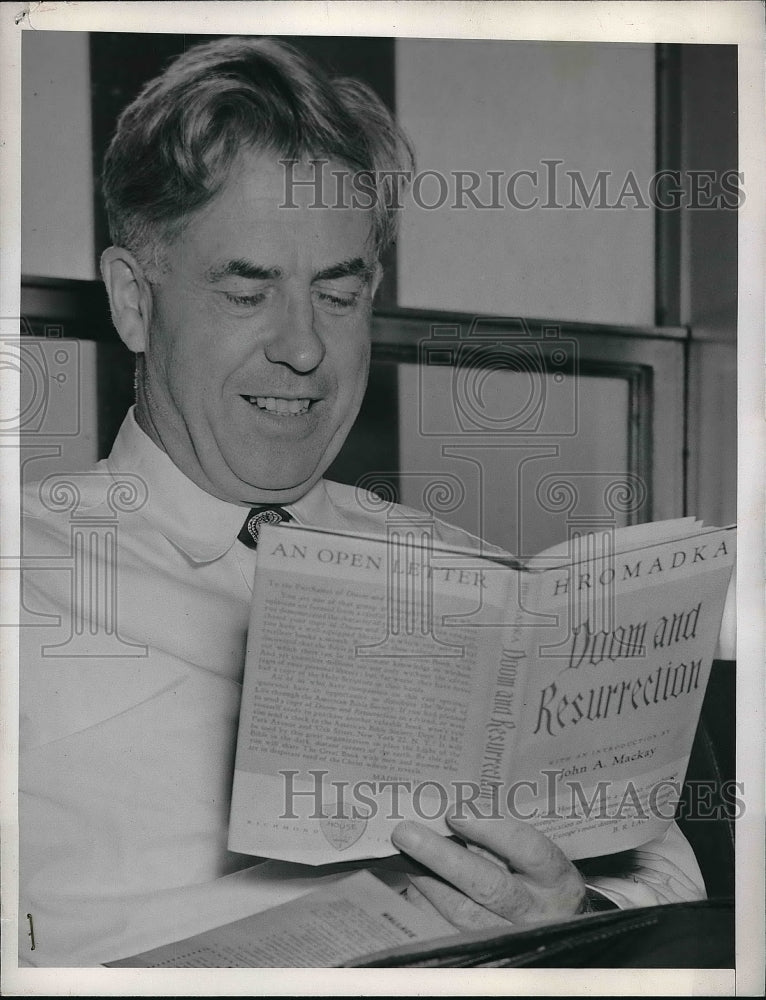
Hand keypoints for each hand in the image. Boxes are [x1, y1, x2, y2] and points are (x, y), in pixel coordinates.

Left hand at [391, 812, 585, 929]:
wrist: (556, 928)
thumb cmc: (539, 879)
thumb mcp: (535, 856)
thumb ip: (501, 837)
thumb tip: (452, 815)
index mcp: (555, 878)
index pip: (528, 850)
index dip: (491, 829)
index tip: (454, 812)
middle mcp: (537, 912)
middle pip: (487, 886)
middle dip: (441, 857)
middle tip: (406, 833)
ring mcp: (511, 939)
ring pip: (462, 912)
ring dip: (427, 880)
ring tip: (405, 854)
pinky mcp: (486, 956)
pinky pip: (446, 932)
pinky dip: (426, 905)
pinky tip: (416, 883)